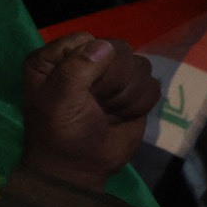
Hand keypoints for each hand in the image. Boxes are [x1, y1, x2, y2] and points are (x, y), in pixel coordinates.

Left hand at [20, 33, 157, 189]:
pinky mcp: (134, 90)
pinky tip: (121, 116)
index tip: (79, 89)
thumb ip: (75, 71)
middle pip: (118, 49)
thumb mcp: (58, 102)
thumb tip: (104, 46)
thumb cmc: (60, 133)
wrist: (81, 167)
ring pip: (140, 65)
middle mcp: (83, 59)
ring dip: (125, 96)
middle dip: (111, 82)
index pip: (86, 39)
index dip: (90, 64)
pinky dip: (138, 105)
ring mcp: (112, 74)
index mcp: (54, 58)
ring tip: (105, 111)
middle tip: (94, 104)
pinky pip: (152, 84)